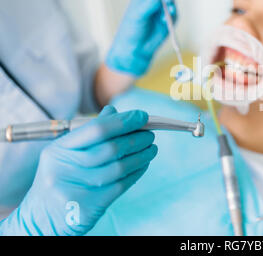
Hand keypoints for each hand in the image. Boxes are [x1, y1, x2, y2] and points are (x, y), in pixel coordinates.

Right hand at [0, 106, 156, 235]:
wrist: (42, 218)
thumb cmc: (59, 179)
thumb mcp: (64, 154)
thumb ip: (88, 133)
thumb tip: (114, 112)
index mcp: (58, 150)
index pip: (97, 129)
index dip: (123, 121)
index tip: (142, 116)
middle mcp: (64, 168)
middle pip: (111, 149)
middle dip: (136, 139)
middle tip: (150, 135)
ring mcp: (76, 189)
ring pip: (119, 167)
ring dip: (141, 156)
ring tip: (151, 149)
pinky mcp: (89, 207)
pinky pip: (121, 185)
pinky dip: (137, 172)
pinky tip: (143, 165)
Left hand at [106, 0, 176, 75]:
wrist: (137, 47)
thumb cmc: (132, 29)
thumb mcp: (137, 15)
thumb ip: (148, 4)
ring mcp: (163, 7)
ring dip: (170, 1)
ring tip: (167, 7)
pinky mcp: (170, 18)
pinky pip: (174, 12)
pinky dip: (171, 13)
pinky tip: (166, 17)